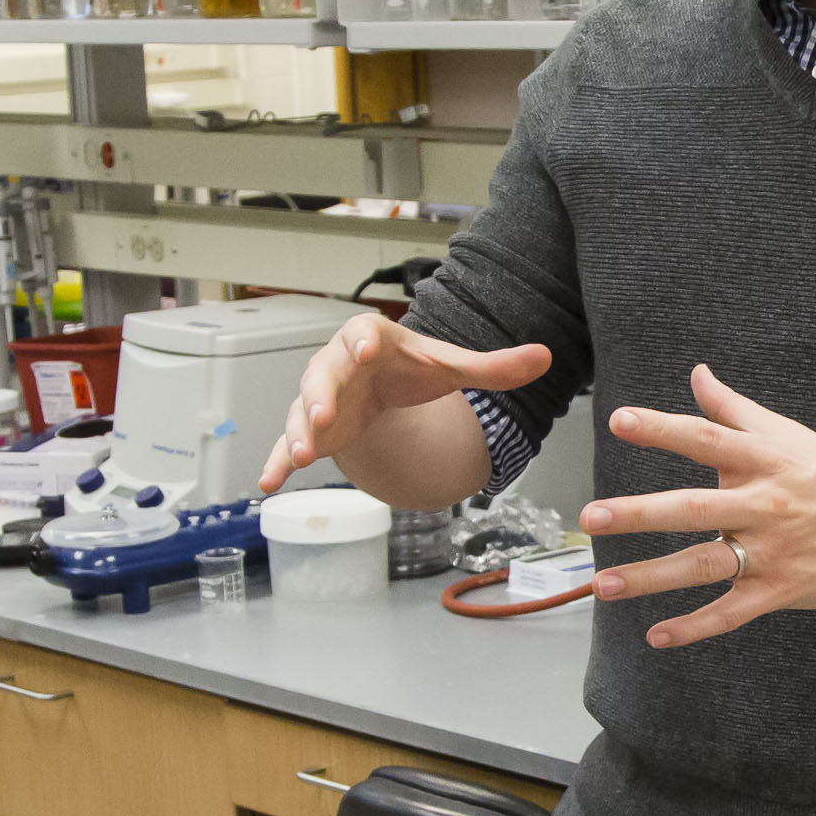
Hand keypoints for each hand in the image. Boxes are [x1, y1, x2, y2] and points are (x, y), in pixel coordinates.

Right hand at [259, 311, 551, 494]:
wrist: (381, 388)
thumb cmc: (410, 370)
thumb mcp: (450, 368)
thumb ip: (494, 367)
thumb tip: (547, 357)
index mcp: (371, 340)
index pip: (362, 332)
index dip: (363, 338)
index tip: (367, 345)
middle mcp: (337, 366)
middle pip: (323, 375)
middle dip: (320, 394)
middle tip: (322, 414)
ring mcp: (318, 399)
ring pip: (301, 412)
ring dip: (299, 431)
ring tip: (301, 454)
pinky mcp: (310, 430)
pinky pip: (287, 444)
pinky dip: (277, 462)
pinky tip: (269, 483)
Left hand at [583, 365, 815, 649]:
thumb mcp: (790, 436)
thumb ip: (735, 410)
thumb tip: (698, 373)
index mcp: (766, 461)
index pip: (706, 439)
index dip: (662, 428)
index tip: (619, 420)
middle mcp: (766, 505)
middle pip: (695, 508)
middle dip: (642, 512)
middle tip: (593, 517)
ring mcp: (773, 552)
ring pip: (704, 565)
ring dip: (651, 577)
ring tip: (603, 584)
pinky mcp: (781, 590)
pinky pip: (731, 613)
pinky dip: (694, 627)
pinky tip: (656, 635)